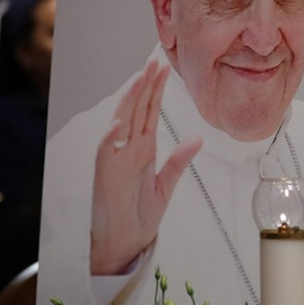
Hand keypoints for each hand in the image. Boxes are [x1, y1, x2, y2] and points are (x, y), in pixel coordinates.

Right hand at [90, 60, 201, 274]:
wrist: (124, 242)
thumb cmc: (140, 214)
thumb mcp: (166, 186)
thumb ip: (178, 161)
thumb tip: (198, 137)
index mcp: (143, 150)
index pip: (150, 112)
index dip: (156, 90)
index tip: (164, 68)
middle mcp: (128, 150)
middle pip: (137, 111)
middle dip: (145, 86)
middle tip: (155, 62)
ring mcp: (116, 160)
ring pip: (122, 123)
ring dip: (130, 101)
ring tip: (139, 79)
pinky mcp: (106, 176)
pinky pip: (107, 154)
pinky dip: (112, 138)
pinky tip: (119, 123)